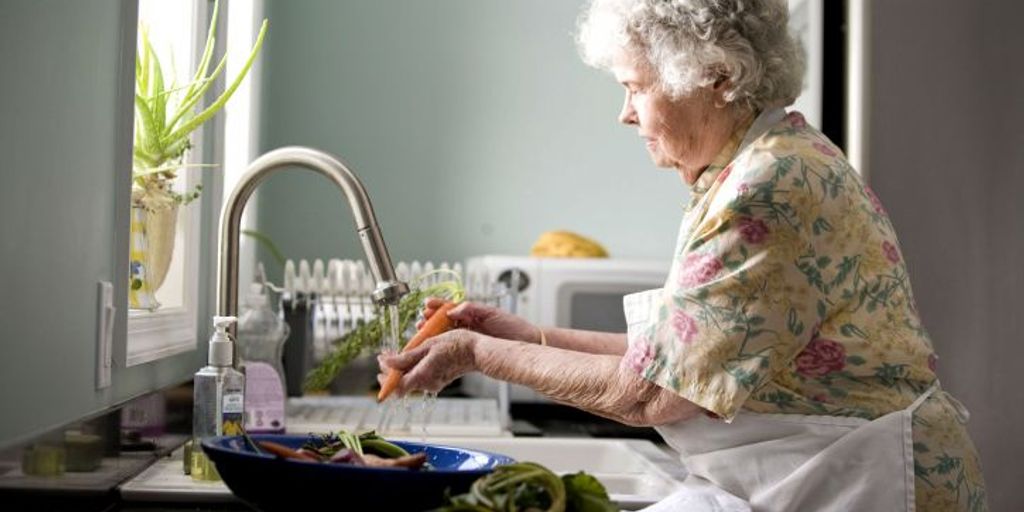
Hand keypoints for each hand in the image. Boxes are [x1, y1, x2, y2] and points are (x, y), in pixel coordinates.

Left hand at [377, 329, 478, 396]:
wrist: (477, 351)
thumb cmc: (455, 345)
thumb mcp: (428, 345)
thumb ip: (406, 356)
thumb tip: (386, 362)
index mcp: (423, 376)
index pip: (396, 386)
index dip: (385, 376)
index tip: (381, 359)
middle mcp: (427, 384)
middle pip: (402, 384)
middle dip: (390, 372)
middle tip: (385, 357)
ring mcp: (434, 383)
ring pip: (410, 380)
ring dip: (401, 368)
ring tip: (398, 354)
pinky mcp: (439, 380)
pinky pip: (420, 377)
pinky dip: (412, 368)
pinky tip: (413, 357)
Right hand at [419, 298, 540, 342]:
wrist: (526, 342)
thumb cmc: (512, 325)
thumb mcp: (491, 313)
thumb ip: (471, 309)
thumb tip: (452, 310)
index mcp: (471, 313)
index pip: (449, 307)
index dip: (437, 306)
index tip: (427, 305)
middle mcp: (467, 325)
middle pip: (442, 322)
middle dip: (430, 320)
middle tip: (421, 321)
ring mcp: (467, 338)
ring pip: (444, 335)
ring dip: (432, 334)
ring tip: (423, 333)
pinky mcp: (470, 350)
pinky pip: (452, 348)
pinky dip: (441, 348)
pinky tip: (433, 349)